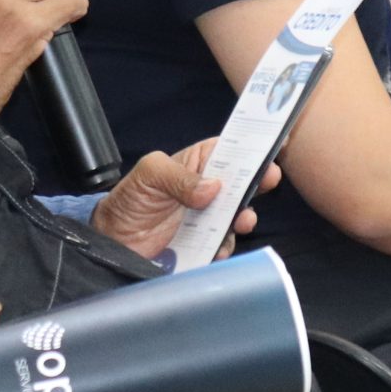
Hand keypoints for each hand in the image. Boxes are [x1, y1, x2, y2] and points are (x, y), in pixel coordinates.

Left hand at [91, 140, 276, 262]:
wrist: (115, 241)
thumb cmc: (130, 199)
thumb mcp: (149, 175)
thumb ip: (179, 177)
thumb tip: (212, 188)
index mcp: (199, 163)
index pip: (232, 148)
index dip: (255, 145)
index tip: (275, 145)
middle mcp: (209, 188)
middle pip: (243, 181)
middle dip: (259, 180)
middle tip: (268, 180)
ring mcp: (210, 217)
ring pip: (239, 214)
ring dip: (244, 216)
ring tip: (241, 219)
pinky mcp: (206, 243)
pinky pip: (225, 243)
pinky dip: (224, 246)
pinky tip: (215, 247)